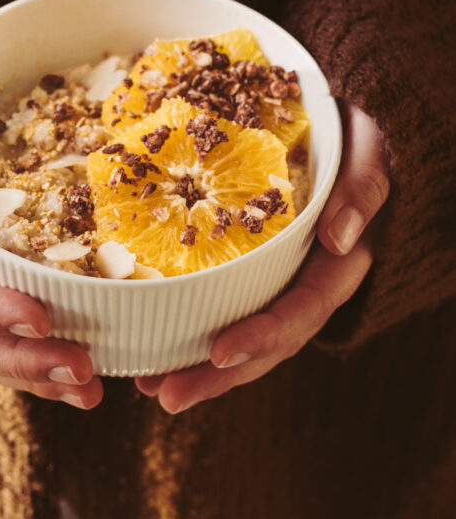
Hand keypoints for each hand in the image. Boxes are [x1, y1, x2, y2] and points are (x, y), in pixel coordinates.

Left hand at [136, 102, 388, 412]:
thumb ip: (362, 190)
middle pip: (269, 341)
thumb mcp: (369, 152)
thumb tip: (339, 239)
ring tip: (150, 386)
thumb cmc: (357, 136)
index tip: (220, 351)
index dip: (265, 334)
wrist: (344, 124)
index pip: (304, 308)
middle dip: (219, 374)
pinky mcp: (258, 268)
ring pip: (246, 332)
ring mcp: (283, 279)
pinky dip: (194, 328)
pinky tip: (155, 343)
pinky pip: (229, 305)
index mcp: (340, 262)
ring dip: (200, 367)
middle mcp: (310, 281)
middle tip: (166, 394)